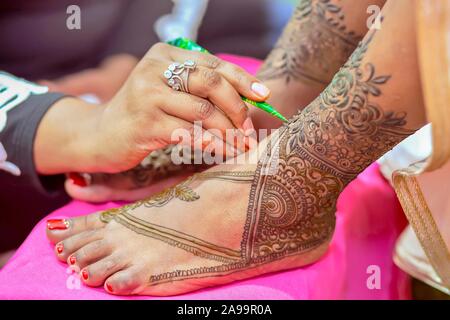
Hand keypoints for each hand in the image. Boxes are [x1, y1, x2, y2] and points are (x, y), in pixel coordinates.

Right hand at [35, 43, 268, 173]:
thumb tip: (248, 100)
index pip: (212, 64)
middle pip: (211, 83)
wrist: (99, 135)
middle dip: (237, 108)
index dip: (243, 79)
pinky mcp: (145, 123)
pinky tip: (223, 153)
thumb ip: (199, 89)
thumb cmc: (143, 115)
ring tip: (242, 145)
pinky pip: (190, 134)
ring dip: (229, 132)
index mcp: (165, 55)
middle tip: (249, 129)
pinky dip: (212, 145)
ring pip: (203, 112)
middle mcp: (154, 70)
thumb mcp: (168, 92)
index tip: (265, 95)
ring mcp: (148, 96)